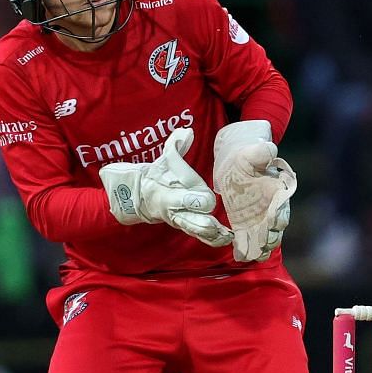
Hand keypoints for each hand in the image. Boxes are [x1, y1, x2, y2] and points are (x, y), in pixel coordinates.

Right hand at [99, 126, 233, 246]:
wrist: (144, 197)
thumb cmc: (159, 175)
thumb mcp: (163, 160)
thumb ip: (175, 146)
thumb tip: (187, 132)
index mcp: (171, 196)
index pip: (183, 199)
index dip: (193, 200)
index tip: (206, 201)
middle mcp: (177, 211)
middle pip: (190, 221)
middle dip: (202, 223)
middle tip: (216, 225)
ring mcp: (184, 222)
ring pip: (197, 232)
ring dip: (211, 235)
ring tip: (227, 236)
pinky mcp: (190, 228)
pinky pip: (201, 237)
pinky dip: (213, 240)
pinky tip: (227, 240)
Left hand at [212, 120, 296, 262]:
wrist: (234, 166)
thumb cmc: (245, 158)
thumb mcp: (251, 153)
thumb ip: (261, 152)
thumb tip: (270, 149)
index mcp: (278, 193)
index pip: (282, 209)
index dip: (278, 216)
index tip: (272, 222)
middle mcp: (272, 209)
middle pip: (276, 228)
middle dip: (270, 237)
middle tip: (263, 242)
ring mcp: (260, 219)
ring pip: (266, 238)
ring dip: (261, 248)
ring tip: (254, 255)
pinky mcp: (246, 225)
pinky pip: (250, 241)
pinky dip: (248, 250)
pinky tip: (242, 256)